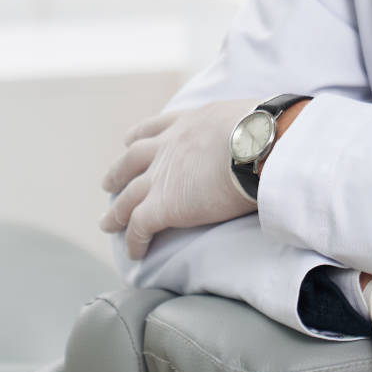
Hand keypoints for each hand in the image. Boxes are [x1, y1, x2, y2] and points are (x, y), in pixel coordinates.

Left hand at [99, 99, 258, 258]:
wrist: (256, 144)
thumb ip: (240, 129)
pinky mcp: (162, 206)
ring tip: (107, 223)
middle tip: (108, 183)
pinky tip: (134, 253)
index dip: (139, 137)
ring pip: (128, 198)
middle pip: (132, 162)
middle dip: (118, 173)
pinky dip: (134, 241)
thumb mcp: (245, 118)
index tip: (128, 141)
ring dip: (116, 212)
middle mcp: (167, 147)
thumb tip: (261, 138)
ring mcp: (161, 177)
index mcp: (188, 123)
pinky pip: (139, 227)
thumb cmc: (264, 131)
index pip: (155, 128)